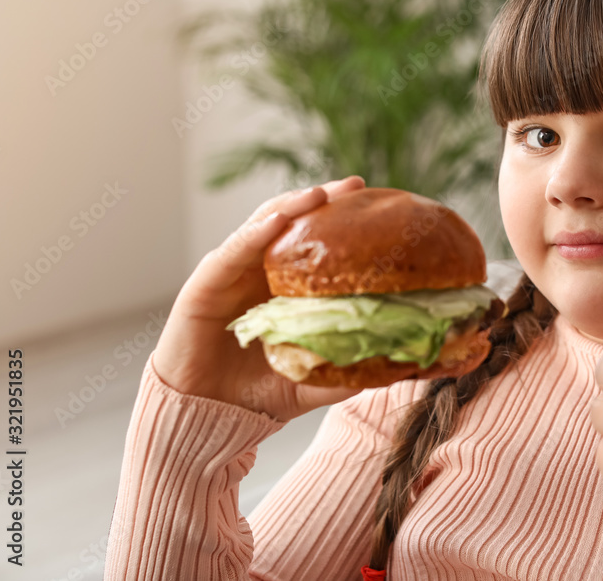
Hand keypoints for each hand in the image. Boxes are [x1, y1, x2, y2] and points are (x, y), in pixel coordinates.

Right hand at [151, 175, 367, 421]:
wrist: (206, 417)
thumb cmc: (257, 395)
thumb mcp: (313, 381)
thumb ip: (347, 371)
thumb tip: (398, 367)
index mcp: (283, 285)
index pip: (313, 240)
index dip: (340, 219)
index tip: (374, 204)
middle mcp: (256, 270)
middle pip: (291, 221)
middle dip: (323, 198)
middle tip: (356, 185)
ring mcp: (229, 273)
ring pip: (261, 226)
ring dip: (291, 205)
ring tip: (320, 193)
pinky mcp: (204, 285)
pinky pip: (232, 252)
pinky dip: (254, 234)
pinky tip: (278, 221)